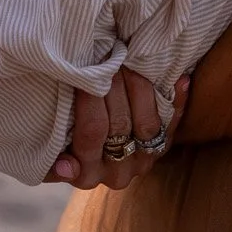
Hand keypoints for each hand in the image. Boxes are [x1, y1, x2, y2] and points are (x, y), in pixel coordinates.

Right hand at [43, 72, 189, 189]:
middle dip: (112, 86)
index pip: (91, 132)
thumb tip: (65, 166)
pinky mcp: (162, 147)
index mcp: (87, 174)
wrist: (93, 142)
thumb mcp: (51, 148)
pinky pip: (173, 125)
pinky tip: (180, 79)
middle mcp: (118, 172)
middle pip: (119, 124)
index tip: (85, 72)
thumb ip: (51, 159)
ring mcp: (143, 160)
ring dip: (139, 88)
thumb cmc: (61, 137)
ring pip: (147, 123)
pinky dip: (177, 101)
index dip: (90, 99)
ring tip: (128, 60)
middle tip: (106, 57)